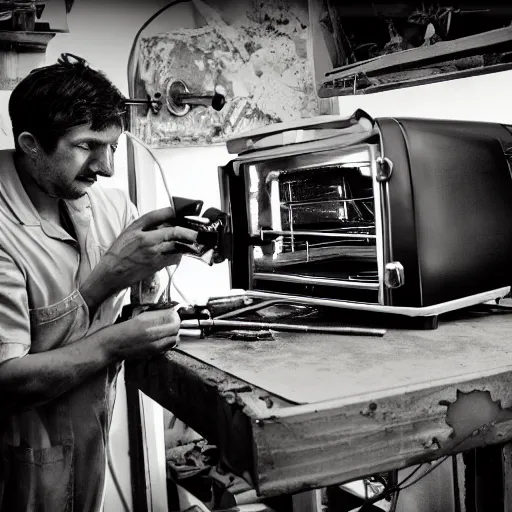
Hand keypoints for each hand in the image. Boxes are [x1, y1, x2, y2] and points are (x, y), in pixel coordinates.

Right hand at [81, 207, 197, 309]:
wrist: (111, 273)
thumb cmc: (118, 253)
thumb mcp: (129, 231)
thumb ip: (146, 224)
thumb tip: (164, 217)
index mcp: (138, 230)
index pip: (158, 216)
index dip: (172, 212)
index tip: (180, 212)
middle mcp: (147, 241)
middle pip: (173, 232)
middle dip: (187, 230)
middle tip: (195, 229)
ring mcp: (153, 254)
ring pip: (176, 245)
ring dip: (186, 241)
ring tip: (192, 239)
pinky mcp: (157, 265)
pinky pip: (173, 257)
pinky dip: (179, 253)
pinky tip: (180, 250)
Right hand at [109, 306, 180, 359]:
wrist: (110, 347)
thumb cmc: (120, 331)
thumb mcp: (138, 317)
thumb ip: (155, 315)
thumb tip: (169, 311)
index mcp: (147, 324)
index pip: (172, 319)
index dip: (175, 315)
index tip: (174, 313)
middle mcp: (151, 336)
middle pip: (175, 329)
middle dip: (175, 324)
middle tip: (172, 320)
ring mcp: (153, 347)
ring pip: (174, 339)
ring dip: (173, 333)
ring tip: (167, 329)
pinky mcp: (152, 354)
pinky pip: (167, 347)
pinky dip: (168, 342)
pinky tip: (162, 338)